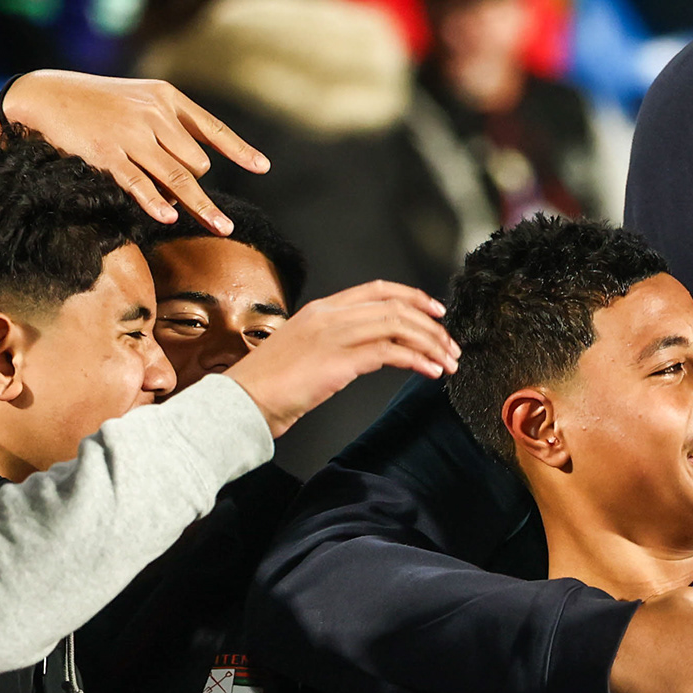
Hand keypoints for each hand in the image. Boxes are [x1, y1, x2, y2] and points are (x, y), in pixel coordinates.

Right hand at [0, 72, 269, 232]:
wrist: (46, 95)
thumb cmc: (97, 104)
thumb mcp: (139, 100)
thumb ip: (170, 127)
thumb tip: (197, 171)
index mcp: (166, 98)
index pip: (212, 128)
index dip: (239, 150)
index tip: (262, 167)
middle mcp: (154, 114)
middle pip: (197, 162)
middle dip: (196, 184)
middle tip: (186, 201)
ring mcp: (131, 134)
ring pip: (179, 177)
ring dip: (201, 206)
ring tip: (222, 228)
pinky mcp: (107, 154)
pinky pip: (140, 184)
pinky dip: (155, 202)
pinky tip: (169, 217)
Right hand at [226, 281, 460, 436]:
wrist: (241, 402)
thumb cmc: (268, 386)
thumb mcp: (303, 352)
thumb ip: (334, 344)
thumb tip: (368, 351)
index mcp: (321, 309)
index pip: (377, 290)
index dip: (413, 297)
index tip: (436, 312)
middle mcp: (330, 316)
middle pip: (395, 307)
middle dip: (431, 326)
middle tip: (451, 346)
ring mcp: (333, 336)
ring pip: (398, 326)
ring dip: (431, 344)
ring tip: (448, 362)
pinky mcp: (338, 361)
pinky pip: (391, 352)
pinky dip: (418, 360)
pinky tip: (431, 372)